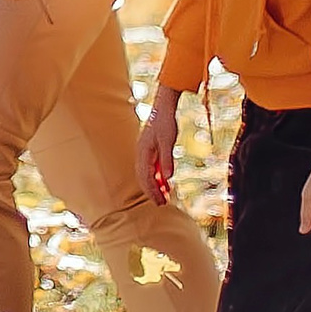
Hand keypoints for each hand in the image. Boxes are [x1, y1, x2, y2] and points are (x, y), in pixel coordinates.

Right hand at [137, 89, 182, 204]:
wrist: (164, 107)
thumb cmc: (166, 122)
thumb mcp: (169, 141)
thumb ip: (167, 160)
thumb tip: (167, 178)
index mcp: (144, 152)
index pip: (146, 177)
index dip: (153, 191)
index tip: (161, 202)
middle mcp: (141, 153)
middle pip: (143, 177)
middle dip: (152, 191)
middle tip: (162, 204)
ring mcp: (144, 151)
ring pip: (145, 173)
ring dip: (154, 185)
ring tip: (164, 196)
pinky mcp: (149, 150)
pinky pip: (150, 168)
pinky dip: (156, 177)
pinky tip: (165, 182)